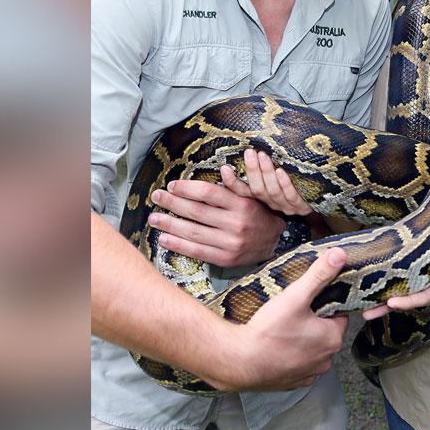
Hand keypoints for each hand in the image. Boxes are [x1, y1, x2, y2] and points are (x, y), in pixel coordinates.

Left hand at [148, 178, 285, 266]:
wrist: (275, 243)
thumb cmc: (259, 214)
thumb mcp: (253, 196)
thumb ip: (237, 184)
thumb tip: (223, 170)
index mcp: (242, 205)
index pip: (209, 193)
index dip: (187, 188)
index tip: (172, 185)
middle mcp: (236, 224)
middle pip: (197, 211)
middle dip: (172, 203)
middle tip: (156, 196)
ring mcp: (230, 244)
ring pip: (193, 232)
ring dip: (170, 224)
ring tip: (154, 218)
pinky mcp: (225, 259)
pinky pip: (197, 251)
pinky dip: (178, 245)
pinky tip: (164, 239)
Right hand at [218, 247, 350, 390]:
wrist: (239, 362)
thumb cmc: (268, 330)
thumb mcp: (295, 296)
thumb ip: (318, 275)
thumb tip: (339, 254)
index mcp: (333, 338)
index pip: (339, 315)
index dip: (326, 305)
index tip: (310, 299)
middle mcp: (326, 360)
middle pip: (326, 333)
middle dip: (314, 323)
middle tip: (293, 312)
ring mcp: (309, 374)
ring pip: (312, 350)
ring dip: (303, 341)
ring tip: (283, 329)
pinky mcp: (293, 383)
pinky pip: (298, 366)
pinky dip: (291, 358)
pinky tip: (277, 347)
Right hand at [219, 150, 311, 216]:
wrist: (321, 196)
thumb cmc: (293, 180)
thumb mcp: (275, 175)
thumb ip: (262, 166)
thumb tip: (248, 145)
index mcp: (262, 198)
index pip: (242, 192)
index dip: (232, 182)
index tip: (224, 168)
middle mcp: (271, 204)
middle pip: (257, 190)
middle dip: (253, 170)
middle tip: (250, 152)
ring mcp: (286, 207)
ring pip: (272, 192)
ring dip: (267, 173)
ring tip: (264, 156)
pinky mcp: (301, 207)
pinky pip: (291, 196)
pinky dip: (284, 183)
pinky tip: (281, 171)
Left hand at [358, 213, 429, 319]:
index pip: (425, 293)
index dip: (409, 301)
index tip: (392, 303)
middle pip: (407, 293)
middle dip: (387, 304)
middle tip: (366, 311)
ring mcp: (422, 262)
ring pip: (399, 281)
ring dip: (380, 292)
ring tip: (359, 300)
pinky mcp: (415, 249)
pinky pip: (398, 264)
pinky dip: (385, 270)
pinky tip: (367, 271)